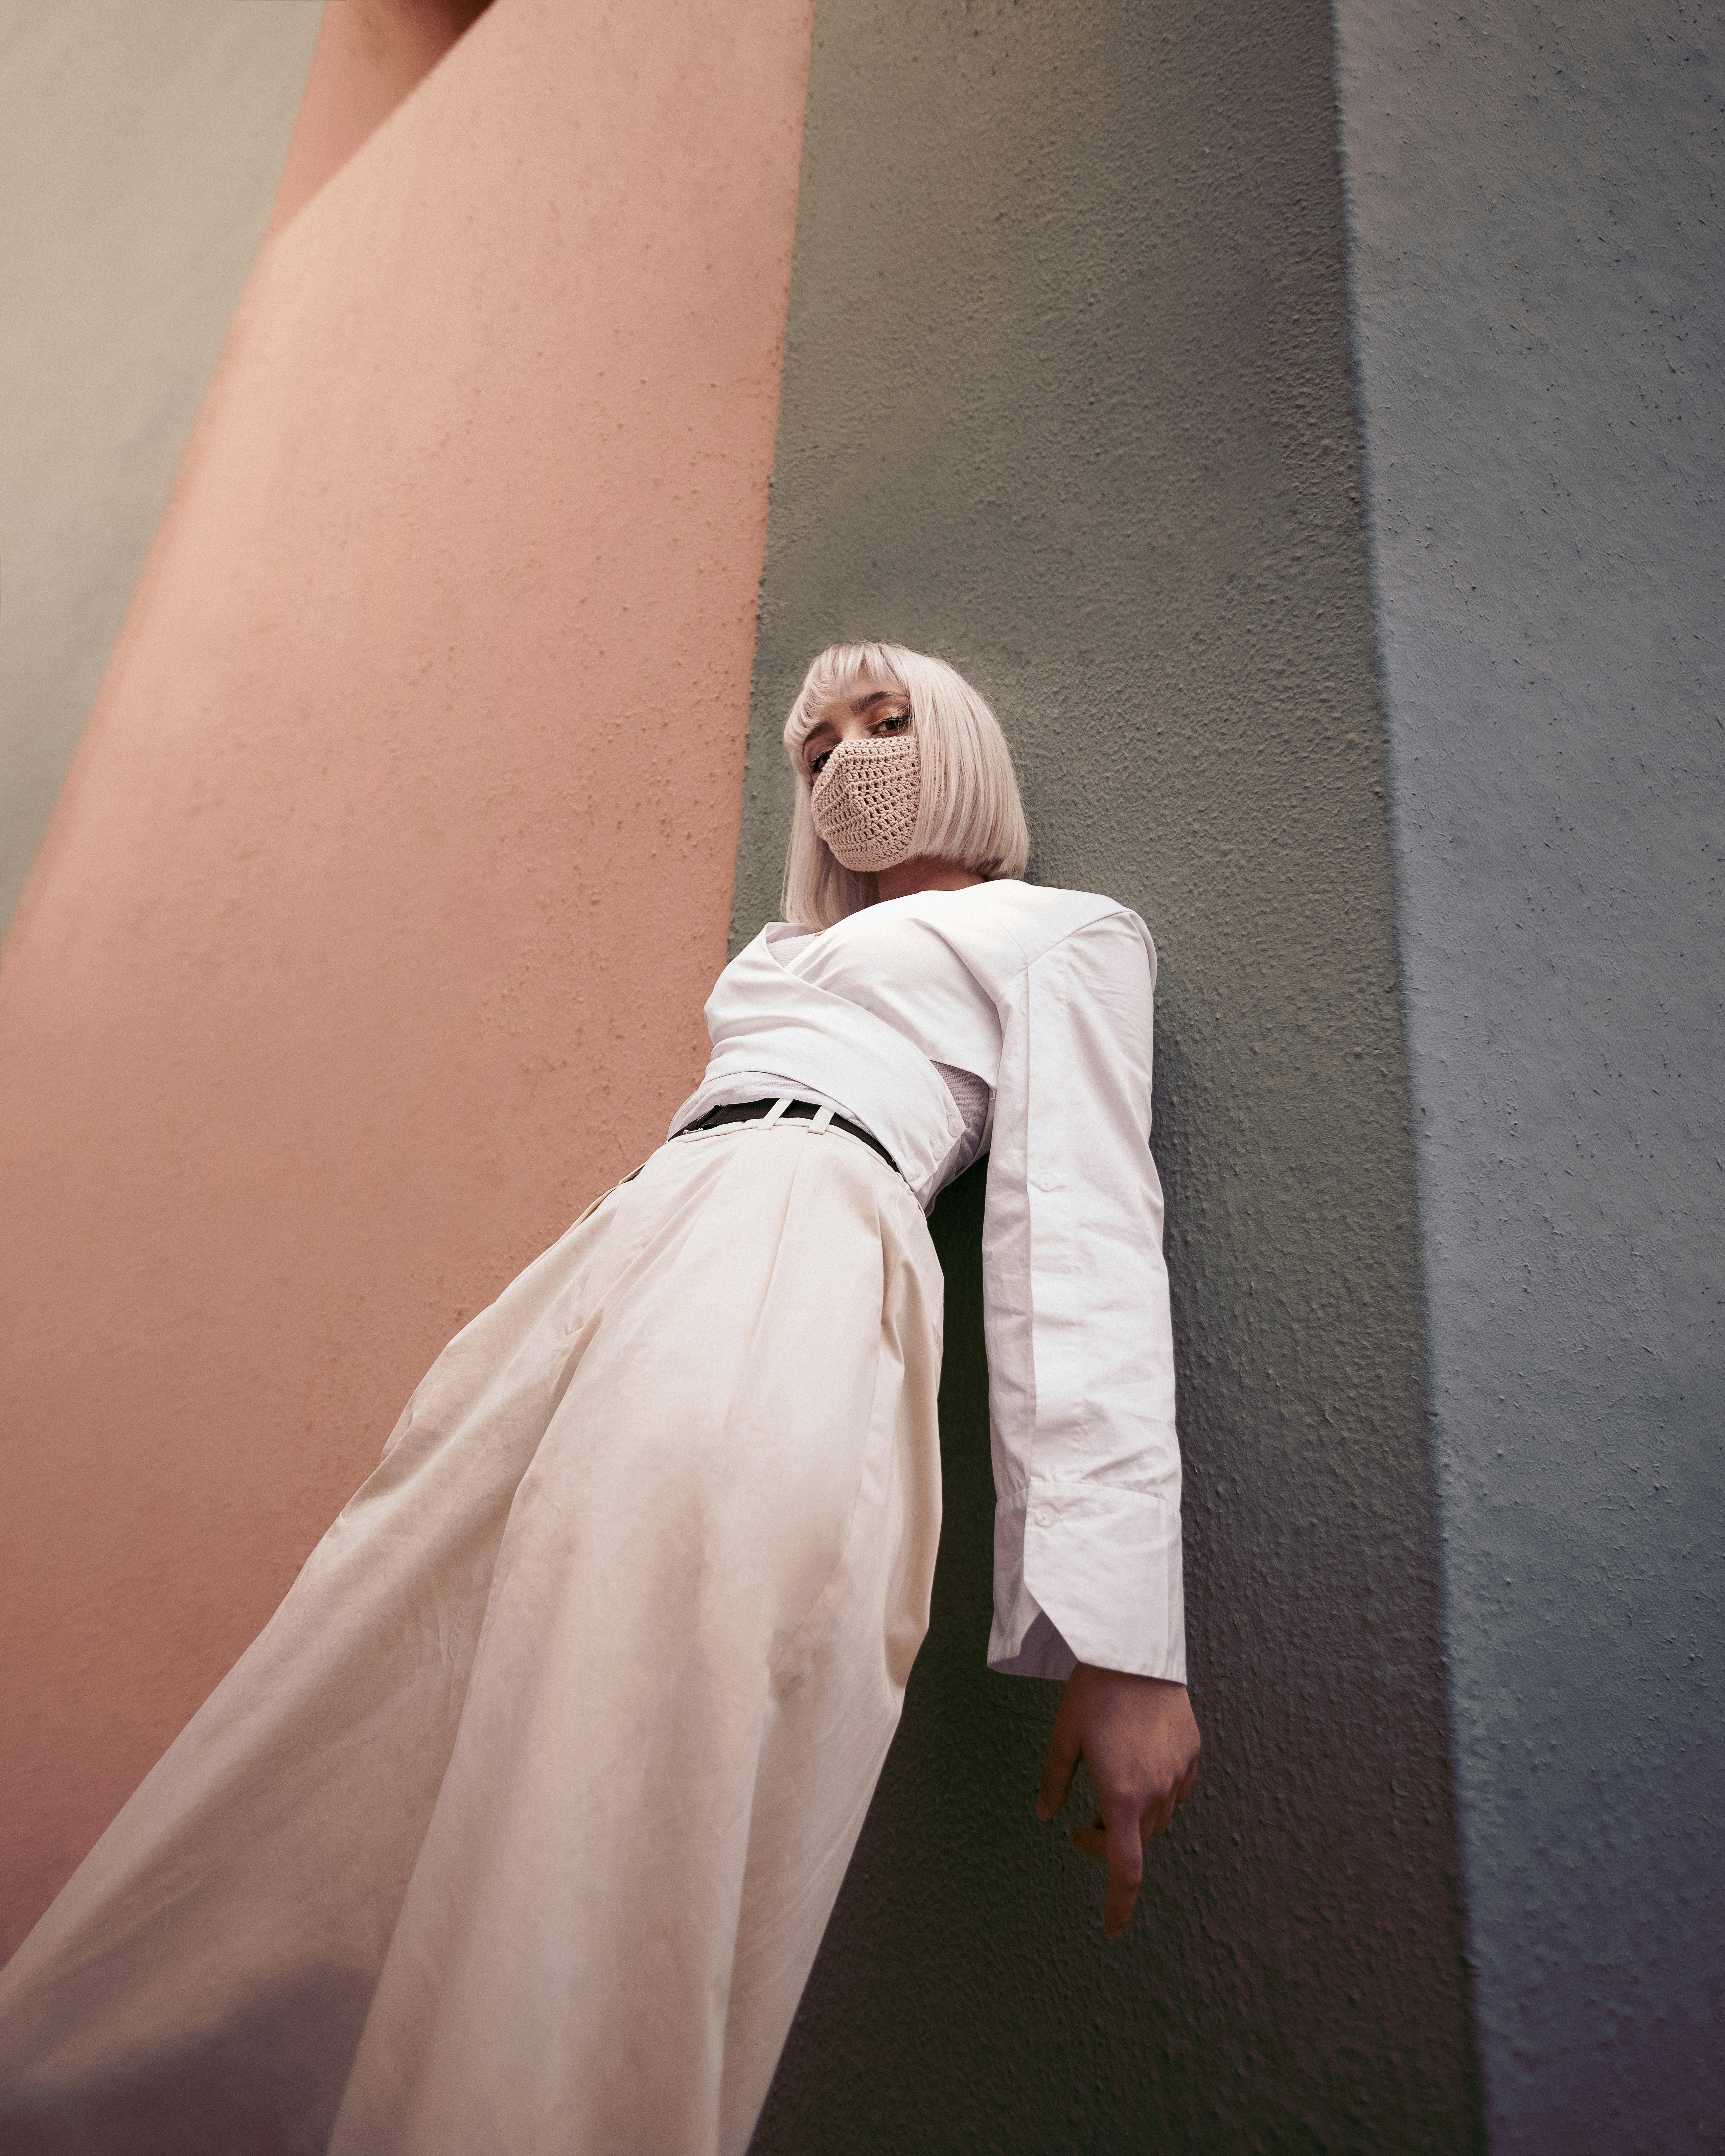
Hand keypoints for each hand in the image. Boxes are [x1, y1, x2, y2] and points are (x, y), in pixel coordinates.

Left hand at [1035, 1661, 1199, 1937]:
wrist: (1135, 1651)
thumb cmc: (1094, 1692)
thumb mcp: (1063, 1737)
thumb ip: (1054, 1782)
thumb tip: (1046, 1815)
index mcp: (1120, 1795)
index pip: (1124, 1869)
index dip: (1118, 1906)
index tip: (1112, 1929)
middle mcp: (1155, 1792)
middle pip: (1136, 1842)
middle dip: (1110, 1842)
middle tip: (1084, 1824)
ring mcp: (1178, 1774)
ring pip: (1158, 1819)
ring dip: (1135, 1818)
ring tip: (1110, 1788)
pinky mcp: (1191, 1754)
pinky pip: (1177, 1790)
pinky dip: (1158, 1793)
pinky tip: (1140, 1767)